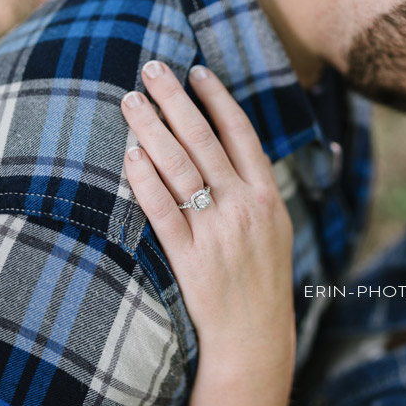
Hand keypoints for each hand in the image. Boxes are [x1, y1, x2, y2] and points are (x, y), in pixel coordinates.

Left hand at [120, 62, 295, 368]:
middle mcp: (244, 207)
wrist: (255, 336)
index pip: (240, 134)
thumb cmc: (263, 279)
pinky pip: (162, 211)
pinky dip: (145, 179)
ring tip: (131, 100)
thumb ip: (255, 187)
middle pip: (204, 140)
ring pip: (180, 168)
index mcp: (267, 195)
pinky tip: (130, 154)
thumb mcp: (275, 227)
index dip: (217, 99)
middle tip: (151, 68)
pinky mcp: (189, 257)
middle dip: (176, 100)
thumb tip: (229, 145)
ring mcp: (216, 232)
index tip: (196, 72)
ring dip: (153, 129)